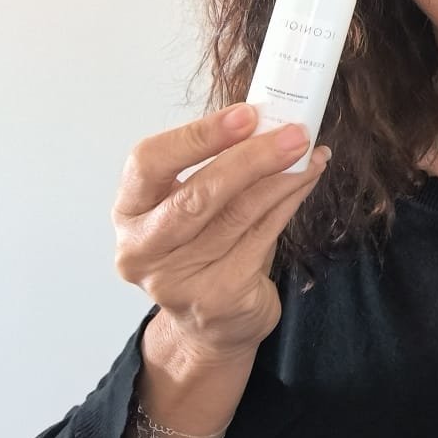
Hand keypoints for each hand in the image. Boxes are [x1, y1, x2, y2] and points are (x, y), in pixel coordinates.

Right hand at [113, 104, 327, 361]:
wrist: (211, 324)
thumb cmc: (202, 247)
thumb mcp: (190, 204)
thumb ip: (214, 164)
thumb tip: (269, 118)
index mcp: (129, 211)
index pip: (149, 162)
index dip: (199, 136)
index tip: (246, 114)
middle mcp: (143, 249)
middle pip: (198, 195)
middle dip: (252, 158)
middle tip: (293, 133)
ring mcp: (178, 279)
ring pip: (240, 214)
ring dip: (283, 176)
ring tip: (308, 150)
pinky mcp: (219, 297)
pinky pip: (264, 236)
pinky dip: (290, 200)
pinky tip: (307, 178)